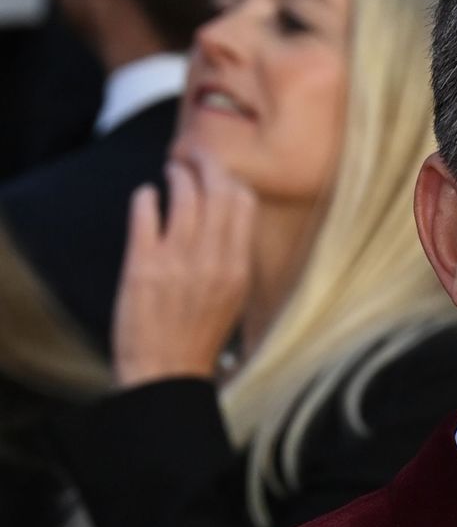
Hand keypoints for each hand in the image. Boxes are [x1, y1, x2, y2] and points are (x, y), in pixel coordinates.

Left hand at [110, 153, 256, 387]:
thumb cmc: (198, 335)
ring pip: (183, 195)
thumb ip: (232, 256)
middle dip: (206, 164)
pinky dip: (146, 197)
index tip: (220, 170)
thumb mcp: (233, 295)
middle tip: (194, 155)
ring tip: (171, 171)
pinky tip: (146, 196)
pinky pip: (146, 213)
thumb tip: (227, 216)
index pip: (243, 203)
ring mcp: (177, 260)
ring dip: (176, 174)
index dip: (231, 178)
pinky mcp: (142, 264)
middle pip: (217, 191)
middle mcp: (212, 259)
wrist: (165, 371)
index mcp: (238, 266)